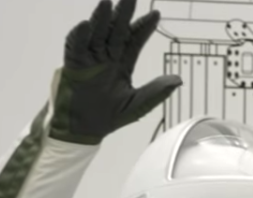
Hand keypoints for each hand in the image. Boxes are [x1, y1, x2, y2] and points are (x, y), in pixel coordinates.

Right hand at [49, 0, 182, 143]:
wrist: (84, 130)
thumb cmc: (109, 117)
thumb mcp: (139, 104)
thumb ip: (157, 91)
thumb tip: (178, 79)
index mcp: (122, 64)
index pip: (134, 40)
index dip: (143, 27)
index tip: (155, 15)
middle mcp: (106, 58)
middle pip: (116, 31)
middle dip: (124, 14)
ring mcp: (89, 60)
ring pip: (96, 34)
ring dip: (101, 19)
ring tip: (108, 3)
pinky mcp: (73, 66)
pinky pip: (76, 48)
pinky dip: (80, 36)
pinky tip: (86, 25)